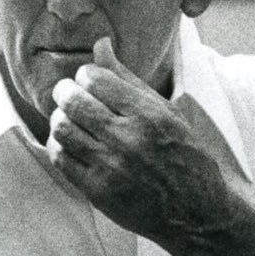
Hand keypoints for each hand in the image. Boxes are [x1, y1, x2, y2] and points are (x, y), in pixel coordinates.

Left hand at [47, 37, 232, 246]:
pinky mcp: (98, 190)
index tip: (89, 81)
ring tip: (69, 118)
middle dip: (65, 92)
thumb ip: (128, 78)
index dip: (86, 75)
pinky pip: (61, 158)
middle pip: (73, 101)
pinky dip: (58, 145)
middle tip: (69, 94)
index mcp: (148, 114)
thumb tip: (100, 44)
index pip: (94, 78)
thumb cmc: (182, 154)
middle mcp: (128, 138)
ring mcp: (111, 166)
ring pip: (62, 128)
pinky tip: (70, 143)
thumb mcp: (165, 111)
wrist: (196, 211)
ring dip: (60, 118)